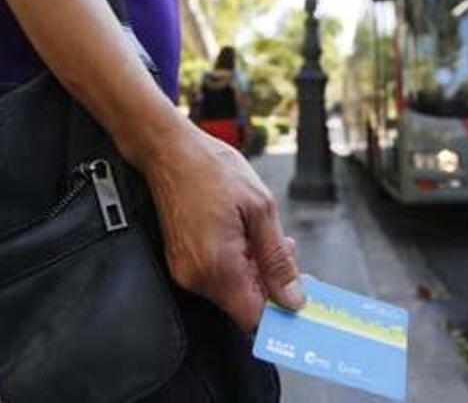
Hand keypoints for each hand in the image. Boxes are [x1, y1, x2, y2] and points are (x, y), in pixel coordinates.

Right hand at [140, 116, 305, 330]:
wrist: (171, 151)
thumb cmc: (211, 169)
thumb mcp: (261, 208)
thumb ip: (277, 259)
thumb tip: (292, 297)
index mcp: (218, 266)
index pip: (254, 317)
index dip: (280, 308)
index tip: (296, 290)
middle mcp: (196, 277)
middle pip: (244, 305)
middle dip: (270, 282)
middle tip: (282, 247)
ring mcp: (185, 271)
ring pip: (232, 291)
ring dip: (254, 269)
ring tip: (258, 232)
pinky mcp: (182, 263)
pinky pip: (217, 278)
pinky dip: (237, 263)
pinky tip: (242, 234)